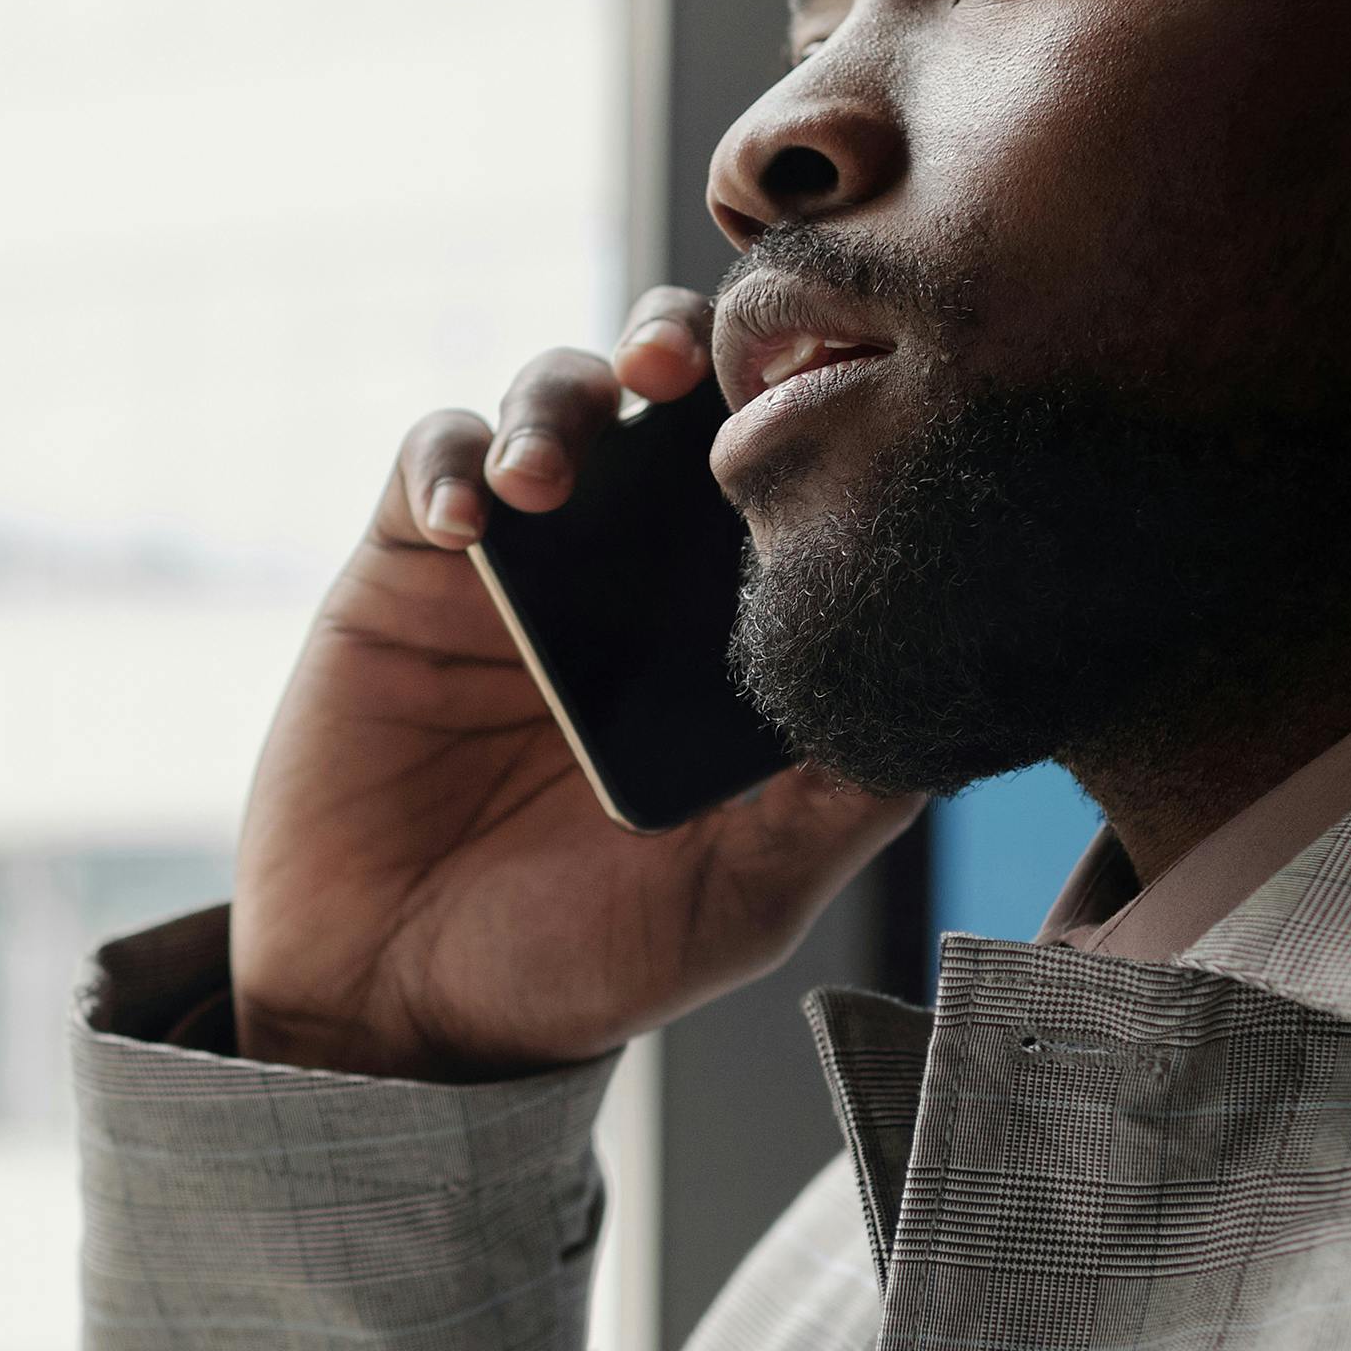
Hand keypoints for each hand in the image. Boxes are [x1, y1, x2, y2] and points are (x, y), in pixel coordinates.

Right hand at [232, 287, 918, 1080]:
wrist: (399, 1008)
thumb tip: (952, 712)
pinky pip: (433, 462)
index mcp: (724, 627)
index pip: (775, 471)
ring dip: (559, 402)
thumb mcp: (744, 896)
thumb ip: (837, 804)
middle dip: (682, 342)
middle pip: (670, 393)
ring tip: (548, 479)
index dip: (800, 404)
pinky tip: (472, 521)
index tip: (824, 391)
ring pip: (553, 397)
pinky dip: (453, 463)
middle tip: (684, 364)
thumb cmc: (583, 959)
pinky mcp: (407, 568)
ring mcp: (524, 559)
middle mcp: (634, 568)